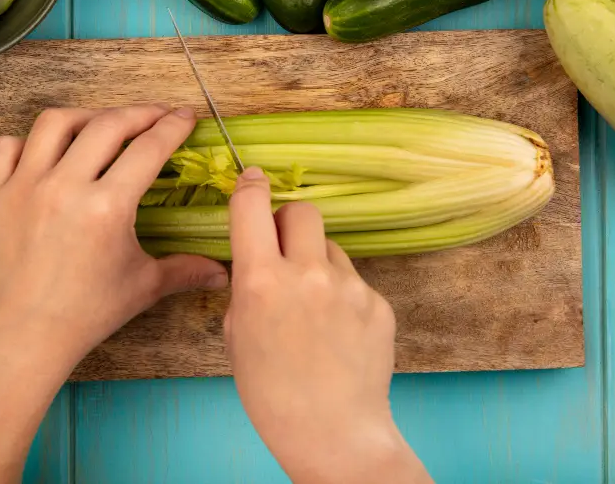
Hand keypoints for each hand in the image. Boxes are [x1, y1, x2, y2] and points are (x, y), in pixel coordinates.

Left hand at [0, 103, 228, 379]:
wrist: (22, 336)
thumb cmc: (86, 314)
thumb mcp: (142, 286)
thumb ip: (185, 269)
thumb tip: (223, 270)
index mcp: (106, 208)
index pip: (148, 149)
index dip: (172, 127)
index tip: (185, 116)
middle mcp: (63, 187)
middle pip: (107, 125)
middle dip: (138, 113)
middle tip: (155, 116)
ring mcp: (22, 187)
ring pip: (54, 123)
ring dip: (85, 117)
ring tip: (101, 126)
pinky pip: (7, 147)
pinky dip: (28, 143)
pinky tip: (48, 154)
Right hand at [225, 167, 430, 483]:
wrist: (332, 433)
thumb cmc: (272, 393)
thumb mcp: (236, 336)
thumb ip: (245, 288)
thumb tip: (256, 261)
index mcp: (261, 282)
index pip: (252, 205)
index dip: (250, 186)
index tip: (252, 180)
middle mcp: (307, 274)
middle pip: (302, 210)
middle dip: (288, 222)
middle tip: (284, 250)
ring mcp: (349, 287)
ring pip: (331, 247)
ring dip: (317, 262)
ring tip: (313, 308)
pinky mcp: (378, 302)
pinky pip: (355, 280)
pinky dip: (342, 295)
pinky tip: (337, 331)